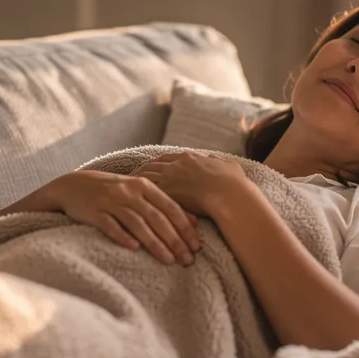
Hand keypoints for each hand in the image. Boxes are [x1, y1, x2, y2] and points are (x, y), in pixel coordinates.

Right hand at [44, 170, 199, 264]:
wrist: (74, 185)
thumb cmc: (114, 191)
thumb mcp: (140, 192)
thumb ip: (165, 204)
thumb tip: (193, 222)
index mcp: (144, 186)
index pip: (170, 207)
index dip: (184, 227)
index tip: (197, 246)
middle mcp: (129, 192)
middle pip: (157, 218)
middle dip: (174, 240)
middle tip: (187, 259)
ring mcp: (111, 202)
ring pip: (138, 224)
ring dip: (155, 243)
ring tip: (168, 260)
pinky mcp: (94, 212)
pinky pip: (111, 226)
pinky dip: (123, 237)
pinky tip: (135, 249)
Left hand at [132, 152, 253, 221]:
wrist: (230, 196)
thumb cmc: (233, 184)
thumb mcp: (230, 167)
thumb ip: (221, 163)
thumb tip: (220, 161)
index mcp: (190, 157)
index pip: (166, 157)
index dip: (157, 163)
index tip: (150, 167)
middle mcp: (176, 165)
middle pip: (152, 165)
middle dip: (141, 171)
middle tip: (130, 177)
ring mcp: (170, 177)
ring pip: (146, 177)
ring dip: (134, 182)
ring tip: (125, 188)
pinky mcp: (167, 192)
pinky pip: (147, 192)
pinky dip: (137, 195)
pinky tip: (131, 200)